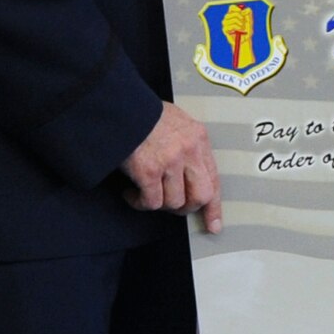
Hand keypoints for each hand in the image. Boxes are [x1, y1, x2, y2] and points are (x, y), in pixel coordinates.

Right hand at [122, 101, 221, 232]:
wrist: (120, 109)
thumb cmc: (145, 116)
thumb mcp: (177, 122)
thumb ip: (187, 146)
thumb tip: (190, 174)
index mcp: (199, 138)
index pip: (214, 178)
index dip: (214, 206)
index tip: (214, 225)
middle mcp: (189, 151)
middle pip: (200, 196)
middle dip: (186, 208)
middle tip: (171, 206)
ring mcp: (170, 161)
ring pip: (173, 202)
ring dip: (158, 203)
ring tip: (145, 192)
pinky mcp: (149, 171)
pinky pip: (151, 202)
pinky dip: (138, 203)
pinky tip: (130, 193)